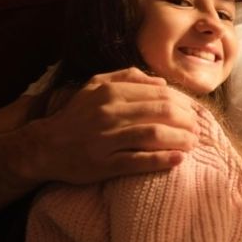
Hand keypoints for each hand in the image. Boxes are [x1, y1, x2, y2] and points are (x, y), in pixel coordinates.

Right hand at [21, 67, 201, 184]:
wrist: (43, 147)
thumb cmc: (75, 116)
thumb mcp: (94, 86)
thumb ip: (127, 77)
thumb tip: (161, 82)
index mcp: (110, 92)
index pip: (159, 94)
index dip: (182, 103)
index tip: (194, 112)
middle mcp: (109, 112)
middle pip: (161, 112)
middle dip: (186, 120)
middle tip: (198, 129)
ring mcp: (106, 139)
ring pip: (153, 134)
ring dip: (180, 139)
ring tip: (193, 143)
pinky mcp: (103, 163)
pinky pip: (138, 161)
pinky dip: (161, 160)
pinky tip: (178, 160)